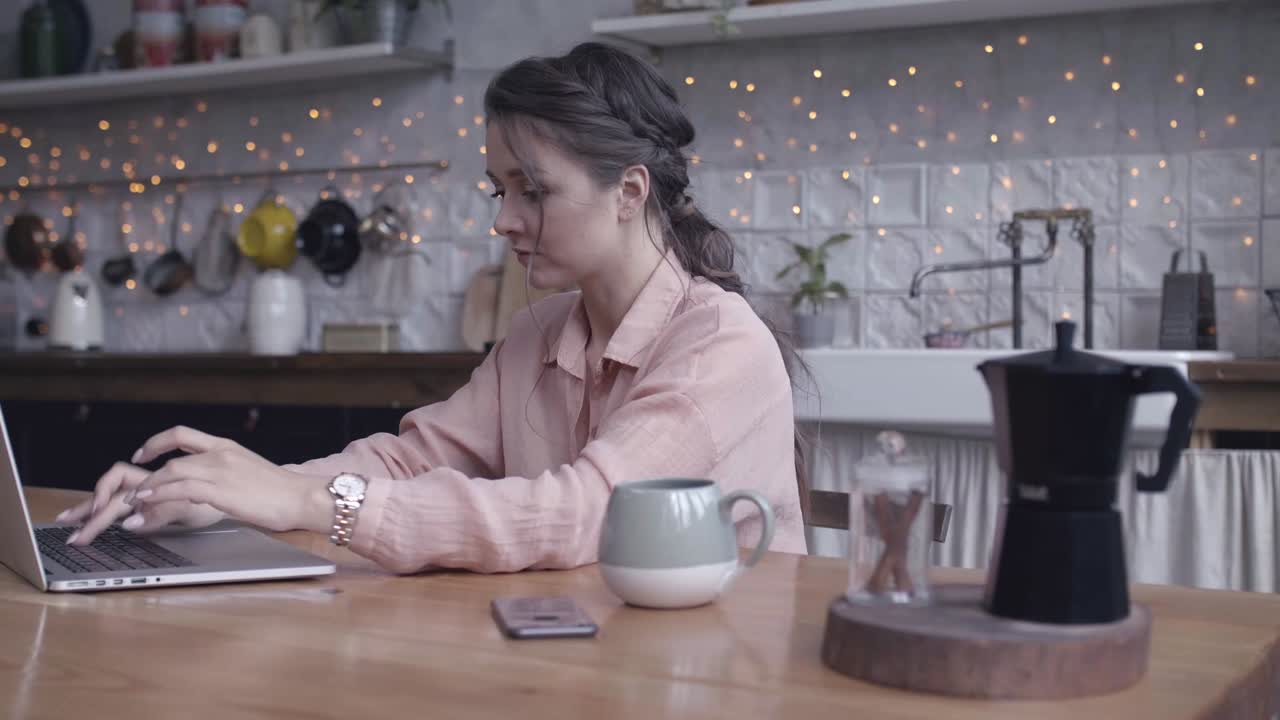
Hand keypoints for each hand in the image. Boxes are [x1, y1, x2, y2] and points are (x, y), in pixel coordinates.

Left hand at [64, 426, 331, 545]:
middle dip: (145, 472)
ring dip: (147, 490)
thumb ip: (228, 475)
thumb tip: (213, 487)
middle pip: (171, 457)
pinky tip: (146, 508)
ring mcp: (219, 470)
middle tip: (129, 491)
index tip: (142, 453)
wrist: (303, 498)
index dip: (157, 442)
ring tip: (131, 505)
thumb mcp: (251, 475)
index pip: (183, 435)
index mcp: (226, 447)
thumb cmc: (283, 493)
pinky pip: (179, 491)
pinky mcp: (220, 490)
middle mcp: (219, 454)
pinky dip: (158, 498)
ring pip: (171, 473)